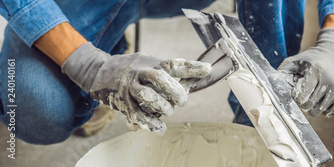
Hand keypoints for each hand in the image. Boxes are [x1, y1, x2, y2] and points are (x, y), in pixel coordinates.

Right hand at [62, 42, 210, 133]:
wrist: (99, 72)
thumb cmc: (135, 69)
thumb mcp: (152, 64)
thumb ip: (174, 72)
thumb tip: (201, 75)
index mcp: (152, 63)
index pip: (174, 64)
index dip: (192, 67)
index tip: (207, 69)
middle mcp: (141, 73)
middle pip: (159, 77)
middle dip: (174, 89)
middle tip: (183, 100)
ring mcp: (131, 88)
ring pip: (146, 95)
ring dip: (161, 105)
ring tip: (169, 111)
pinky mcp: (123, 102)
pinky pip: (137, 114)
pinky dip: (149, 123)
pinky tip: (160, 128)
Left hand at [278, 28, 333, 116]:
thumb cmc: (311, 58)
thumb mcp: (296, 61)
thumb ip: (282, 72)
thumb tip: (268, 86)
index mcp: (316, 72)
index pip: (301, 98)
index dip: (296, 97)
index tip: (297, 90)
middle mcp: (330, 82)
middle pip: (309, 107)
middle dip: (303, 103)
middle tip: (304, 94)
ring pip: (319, 112)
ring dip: (313, 106)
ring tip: (313, 94)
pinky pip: (330, 112)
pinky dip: (324, 108)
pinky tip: (323, 96)